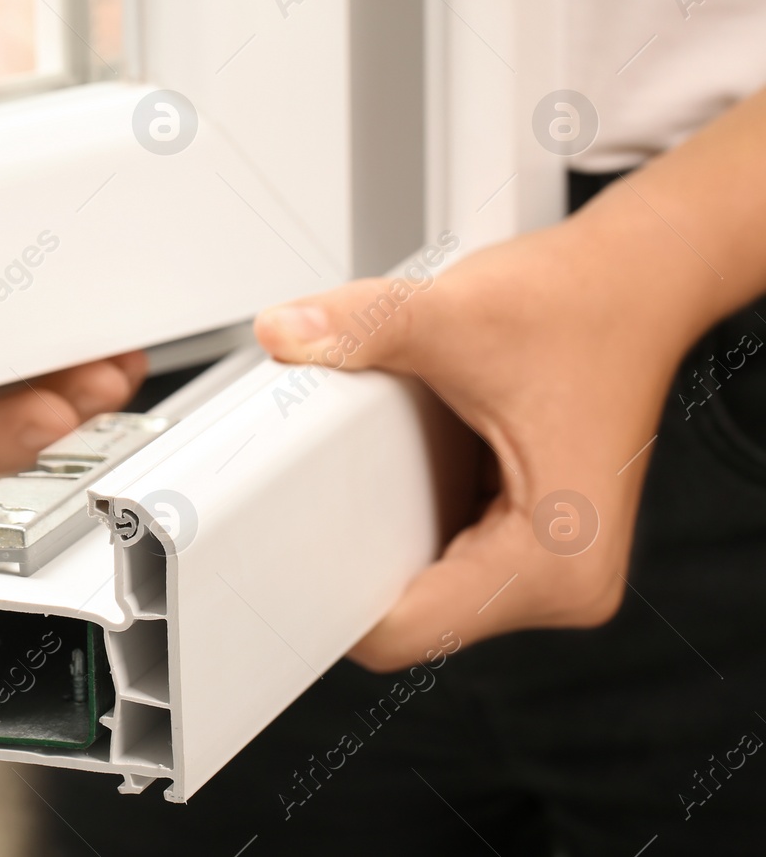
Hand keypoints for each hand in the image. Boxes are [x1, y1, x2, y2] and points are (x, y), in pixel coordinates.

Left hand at [254, 190, 718, 670]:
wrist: (635, 280)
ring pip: (426, 593)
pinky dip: (410, 522)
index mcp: (555, 564)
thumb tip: (285, 333)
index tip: (276, 560)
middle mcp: (563, 582)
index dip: (330, 601)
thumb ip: (361, 326)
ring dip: (383, 542)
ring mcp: (550, 568)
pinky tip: (400, 473)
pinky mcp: (534, 543)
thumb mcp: (454, 314)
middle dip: (353, 563)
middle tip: (307, 498)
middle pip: (413, 620)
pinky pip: (444, 562)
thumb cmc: (583, 306)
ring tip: (365, 473)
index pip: (408, 632)